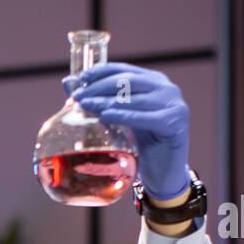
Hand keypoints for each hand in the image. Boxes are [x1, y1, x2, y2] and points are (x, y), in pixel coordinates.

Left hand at [63, 62, 190, 199]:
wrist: (163, 173)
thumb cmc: (140, 145)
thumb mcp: (118, 119)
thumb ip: (98, 101)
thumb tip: (68, 82)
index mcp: (154, 82)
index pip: (124, 70)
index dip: (101, 71)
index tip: (81, 77)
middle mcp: (166, 88)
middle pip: (128, 82)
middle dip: (99, 87)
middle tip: (78, 96)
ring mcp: (174, 104)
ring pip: (134, 98)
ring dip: (107, 101)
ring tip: (86, 105)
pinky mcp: (175, 123)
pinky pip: (145, 118)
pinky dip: (124, 115)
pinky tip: (106, 116)